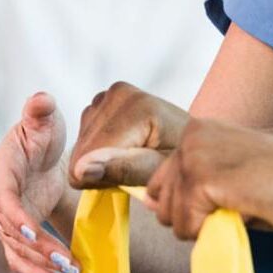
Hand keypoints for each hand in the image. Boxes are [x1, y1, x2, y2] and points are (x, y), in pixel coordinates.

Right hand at [0, 92, 78, 272]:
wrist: (40, 154)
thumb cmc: (41, 133)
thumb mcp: (43, 120)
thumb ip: (40, 111)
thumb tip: (41, 100)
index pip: (2, 197)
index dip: (13, 215)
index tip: (30, 230)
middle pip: (9, 230)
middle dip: (37, 247)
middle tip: (66, 261)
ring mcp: (3, 219)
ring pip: (15, 248)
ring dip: (40, 263)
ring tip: (71, 272)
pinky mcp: (15, 233)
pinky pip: (19, 258)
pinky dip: (34, 271)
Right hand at [70, 80, 188, 187]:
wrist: (190, 137)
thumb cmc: (179, 156)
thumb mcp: (159, 171)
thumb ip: (123, 170)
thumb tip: (82, 169)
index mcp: (138, 108)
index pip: (90, 155)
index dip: (101, 178)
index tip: (128, 178)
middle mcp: (120, 93)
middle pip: (84, 148)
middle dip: (102, 167)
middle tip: (133, 167)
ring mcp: (112, 93)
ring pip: (81, 141)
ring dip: (100, 158)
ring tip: (131, 157)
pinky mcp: (106, 97)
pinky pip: (85, 132)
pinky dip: (98, 146)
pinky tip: (123, 147)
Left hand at [145, 118, 272, 240]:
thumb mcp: (229, 176)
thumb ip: (190, 185)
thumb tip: (149, 203)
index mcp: (199, 130)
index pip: (162, 183)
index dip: (190, 203)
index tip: (227, 197)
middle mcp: (192, 136)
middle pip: (160, 201)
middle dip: (192, 215)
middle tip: (237, 203)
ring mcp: (195, 156)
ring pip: (173, 218)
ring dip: (205, 225)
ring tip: (244, 205)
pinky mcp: (203, 179)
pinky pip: (188, 227)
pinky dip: (213, 231)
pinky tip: (245, 210)